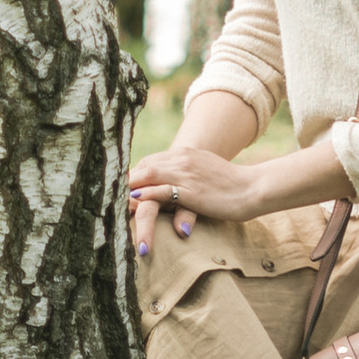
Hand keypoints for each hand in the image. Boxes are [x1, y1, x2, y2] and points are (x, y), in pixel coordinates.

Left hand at [124, 139, 255, 258]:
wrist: (253, 187)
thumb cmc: (232, 185)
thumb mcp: (206, 172)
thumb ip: (187, 174)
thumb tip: (173, 186)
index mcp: (185, 154)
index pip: (150, 161)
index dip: (132, 174)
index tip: (116, 187)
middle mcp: (182, 159)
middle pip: (144, 167)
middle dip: (124, 181)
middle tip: (105, 196)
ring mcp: (186, 174)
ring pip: (149, 178)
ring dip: (129, 190)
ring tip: (112, 204)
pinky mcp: (191, 191)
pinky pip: (162, 191)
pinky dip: (145, 196)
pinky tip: (133, 203)